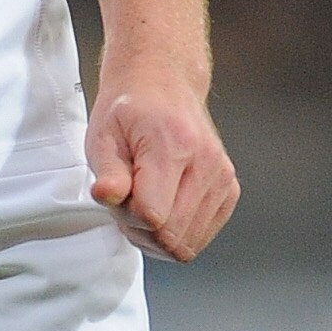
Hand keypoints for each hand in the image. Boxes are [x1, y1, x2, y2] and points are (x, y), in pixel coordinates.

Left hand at [85, 60, 237, 262]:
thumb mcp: (103, 136)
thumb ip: (107, 172)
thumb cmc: (129, 111)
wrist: (162, 85)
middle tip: (128, 199)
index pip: (152, 216)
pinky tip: (163, 205)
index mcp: (174, 145)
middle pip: (170, 236)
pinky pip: (198, 238)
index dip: (126, 216)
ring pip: (185, 245)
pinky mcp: (229, 190)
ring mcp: (222, 178)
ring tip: (145, 200)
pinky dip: (176, 232)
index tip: (119, 194)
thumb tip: (107, 195)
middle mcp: (206, 163)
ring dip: (157, 235)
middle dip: (140, 229)